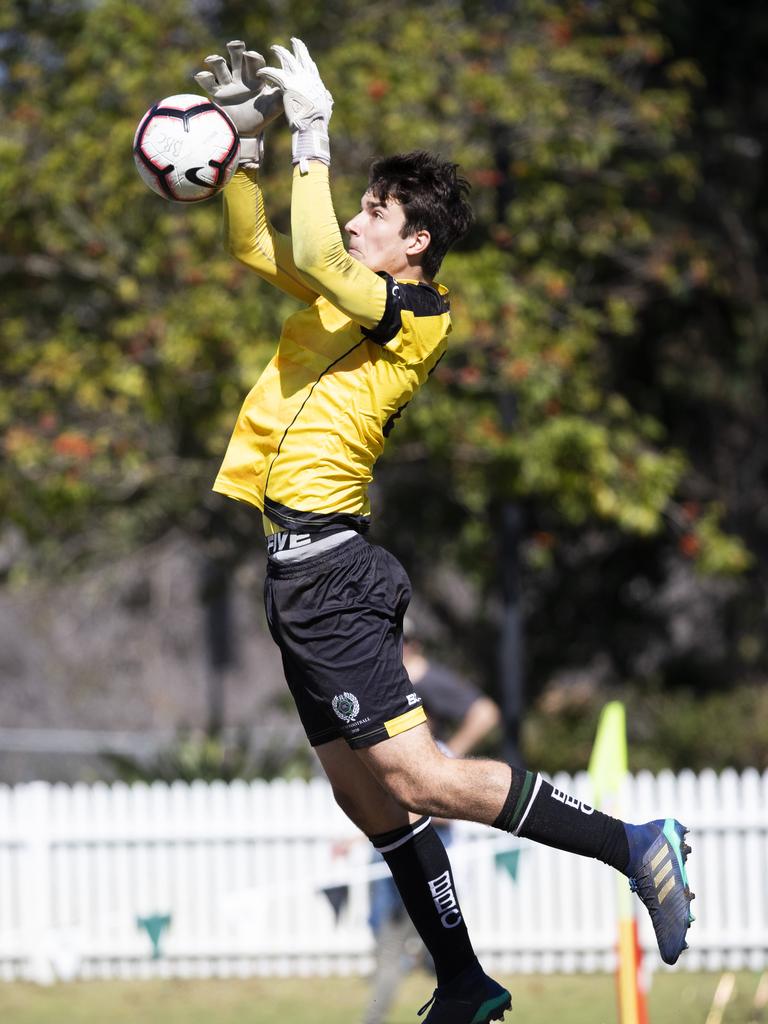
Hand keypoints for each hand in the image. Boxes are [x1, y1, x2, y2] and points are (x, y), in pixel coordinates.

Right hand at [194, 40, 283, 166]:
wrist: (245, 135)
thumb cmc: (261, 118)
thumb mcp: (275, 105)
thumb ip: (281, 91)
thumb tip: (289, 79)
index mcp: (255, 78)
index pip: (254, 62)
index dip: (253, 58)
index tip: (253, 57)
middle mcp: (240, 78)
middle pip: (236, 56)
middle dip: (235, 49)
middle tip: (236, 46)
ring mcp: (227, 85)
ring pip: (220, 66)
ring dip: (216, 60)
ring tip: (214, 60)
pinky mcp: (216, 95)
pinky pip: (208, 83)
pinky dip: (204, 77)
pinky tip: (203, 75)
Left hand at [258, 37, 332, 167]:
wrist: (312, 126)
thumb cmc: (318, 122)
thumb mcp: (325, 108)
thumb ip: (326, 101)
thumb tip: (329, 98)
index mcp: (317, 83)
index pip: (311, 67)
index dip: (307, 59)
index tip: (304, 53)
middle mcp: (308, 78)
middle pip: (302, 58)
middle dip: (298, 48)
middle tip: (294, 40)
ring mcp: (298, 79)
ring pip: (287, 60)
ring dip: (280, 53)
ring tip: (274, 47)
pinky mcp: (288, 85)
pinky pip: (274, 74)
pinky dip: (266, 72)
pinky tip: (260, 71)